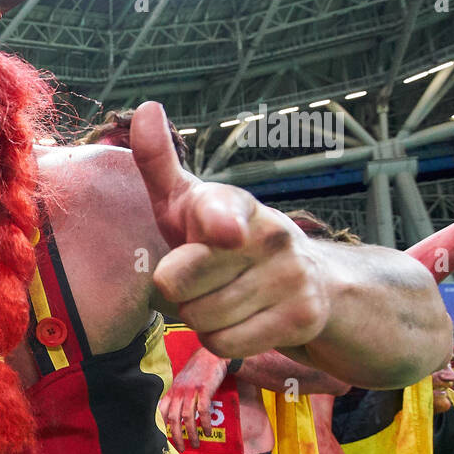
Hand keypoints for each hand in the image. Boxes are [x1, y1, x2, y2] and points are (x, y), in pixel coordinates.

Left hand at [131, 102, 328, 358]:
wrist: (308, 280)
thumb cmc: (224, 240)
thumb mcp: (186, 204)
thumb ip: (158, 163)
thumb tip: (145, 108)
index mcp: (232, 204)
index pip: (220, 211)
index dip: (220, 223)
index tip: (226, 233)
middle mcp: (269, 233)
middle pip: (177, 286)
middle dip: (176, 293)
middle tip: (199, 280)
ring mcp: (291, 276)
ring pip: (201, 320)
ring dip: (199, 319)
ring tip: (222, 299)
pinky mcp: (303, 318)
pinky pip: (226, 345)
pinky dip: (222, 341)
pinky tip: (241, 321)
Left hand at [157, 346, 227, 449]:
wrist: (210, 356)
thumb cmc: (195, 374)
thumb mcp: (180, 385)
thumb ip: (175, 399)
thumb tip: (170, 418)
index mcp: (171, 393)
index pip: (160, 412)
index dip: (161, 428)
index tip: (164, 441)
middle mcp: (178, 392)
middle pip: (173, 418)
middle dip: (176, 436)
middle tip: (181, 449)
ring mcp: (191, 391)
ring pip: (187, 417)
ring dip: (191, 433)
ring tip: (196, 444)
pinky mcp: (204, 390)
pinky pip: (203, 409)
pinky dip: (204, 423)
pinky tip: (207, 432)